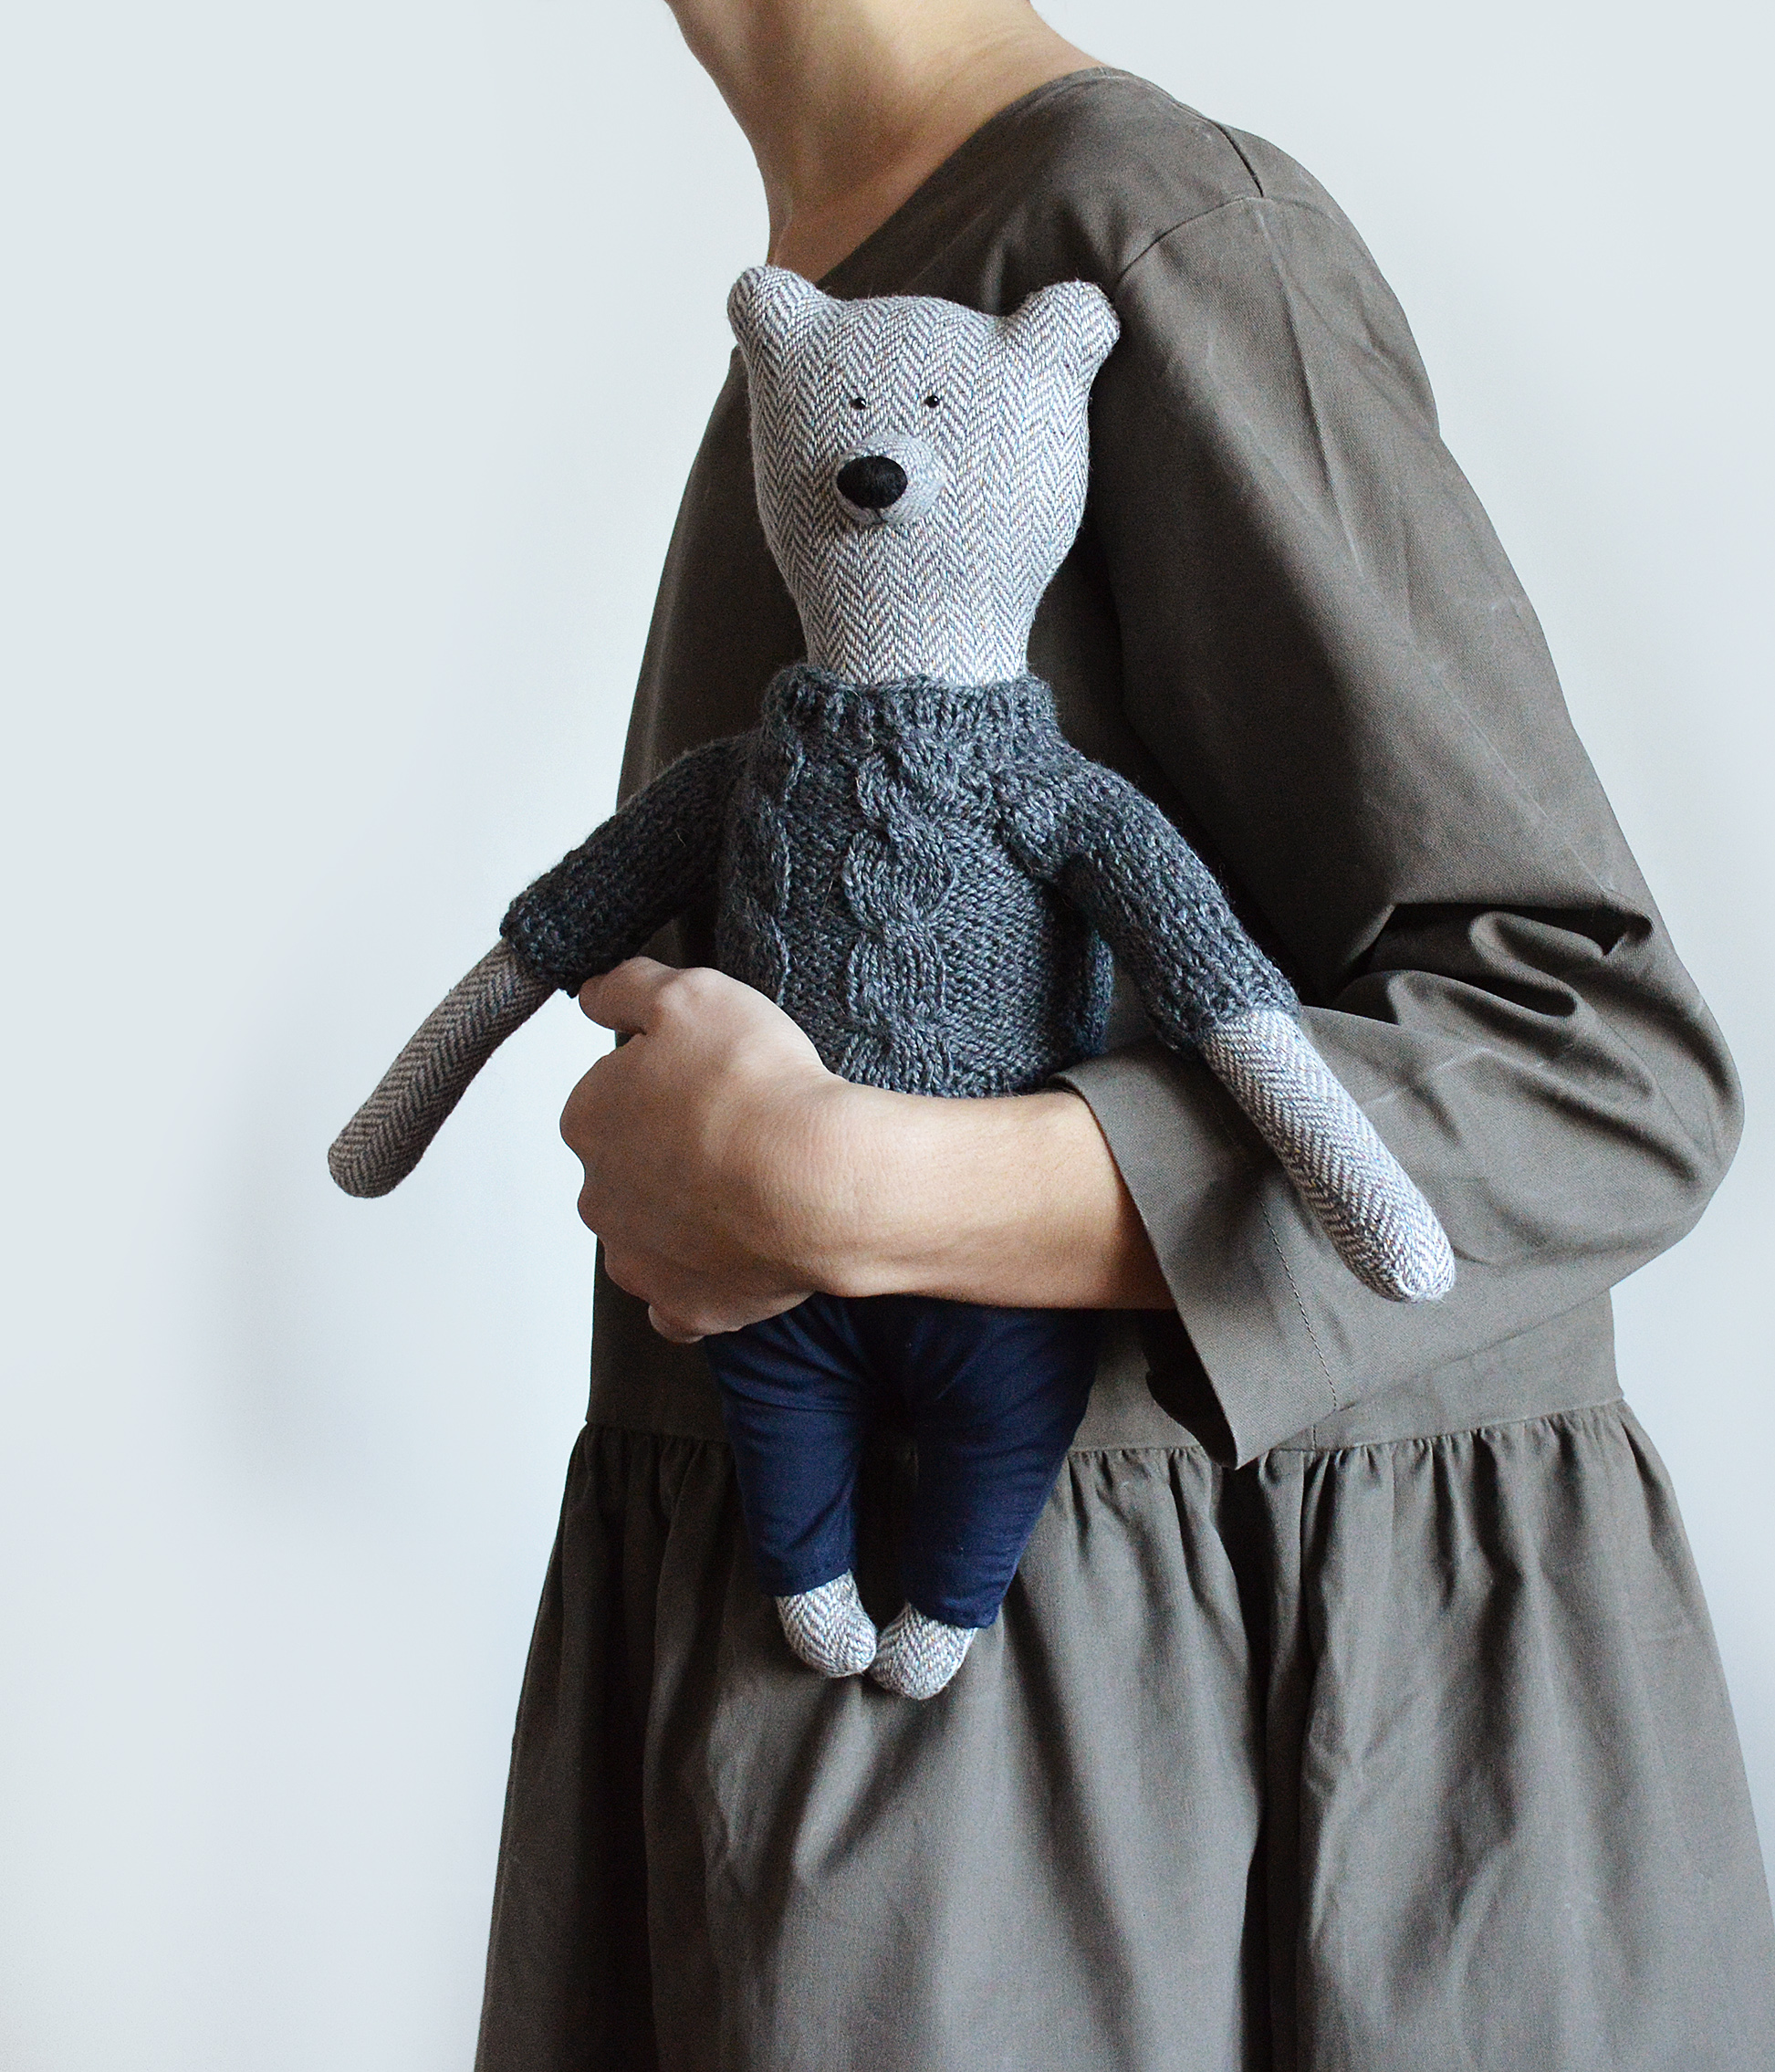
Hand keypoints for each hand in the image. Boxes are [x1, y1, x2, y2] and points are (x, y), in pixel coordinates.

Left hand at [563, 959, 860, 1341]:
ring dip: (682, 1215)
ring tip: (747, 1190)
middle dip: (669, 1149)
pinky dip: (701, 1281)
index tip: (710, 1077)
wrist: (815, 1178)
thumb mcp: (690, 994)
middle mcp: (597, 1195)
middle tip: (736, 1129)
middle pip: (627, 1164)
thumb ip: (628, 986)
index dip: (664, 1079)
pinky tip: (734, 1257)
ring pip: (647, 1231)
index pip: (612, 1092)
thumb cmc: (756, 1085)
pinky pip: (680, 1300)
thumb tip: (593, 993)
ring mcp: (639, 1258)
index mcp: (588, 1118)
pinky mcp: (686, 1307)